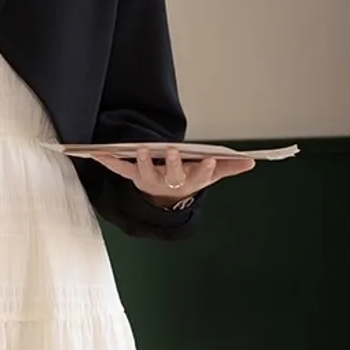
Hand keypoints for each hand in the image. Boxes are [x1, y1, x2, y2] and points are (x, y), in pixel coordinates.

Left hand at [92, 146, 255, 205]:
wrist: (166, 200)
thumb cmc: (190, 178)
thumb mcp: (211, 173)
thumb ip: (229, 166)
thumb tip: (252, 163)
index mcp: (190, 180)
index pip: (200, 175)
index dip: (206, 168)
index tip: (210, 160)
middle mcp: (169, 182)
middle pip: (172, 174)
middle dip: (174, 163)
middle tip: (173, 151)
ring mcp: (150, 179)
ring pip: (146, 171)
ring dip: (143, 161)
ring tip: (142, 150)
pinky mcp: (133, 176)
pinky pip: (120, 169)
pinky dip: (109, 162)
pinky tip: (97, 154)